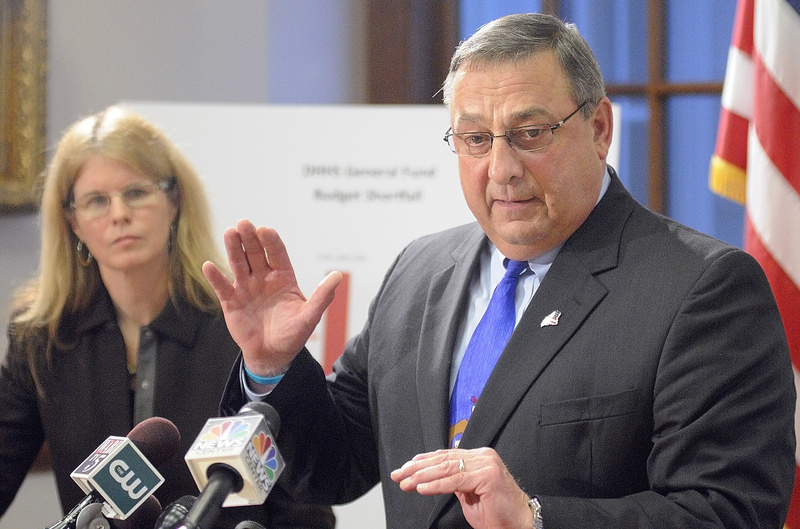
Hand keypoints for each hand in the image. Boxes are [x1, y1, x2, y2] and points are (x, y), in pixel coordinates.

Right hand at [202, 219, 341, 374]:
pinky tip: (209, 266)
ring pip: (238, 264)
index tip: (265, 230)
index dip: (271, 242)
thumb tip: (337, 276)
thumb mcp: (309, 316)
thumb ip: (322, 296)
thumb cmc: (293, 334)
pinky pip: (222, 286)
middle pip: (256, 253)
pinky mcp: (231, 301)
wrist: (273, 355)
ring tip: (229, 233)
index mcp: (283, 277)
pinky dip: (215, 277)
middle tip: (244, 224)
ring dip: (233, 249)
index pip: (277, 253)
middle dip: (250, 238)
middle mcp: (263, 278)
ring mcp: (246, 288)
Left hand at [390, 448, 532, 528]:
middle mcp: (483, 456)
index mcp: (478, 457)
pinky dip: (436, 485)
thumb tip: (430, 477)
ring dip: (422, 476)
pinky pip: (456, 480)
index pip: (445, 456)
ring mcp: (486, 464)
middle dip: (417, 468)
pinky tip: (422, 488)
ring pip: (447, 467)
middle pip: (443, 459)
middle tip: (399, 475)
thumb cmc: (496, 513)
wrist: (520, 524)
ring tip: (406, 482)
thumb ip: (453, 481)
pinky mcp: (488, 475)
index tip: (404, 470)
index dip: (422, 462)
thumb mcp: (468, 494)